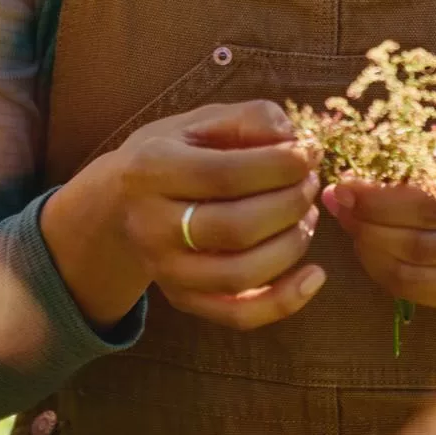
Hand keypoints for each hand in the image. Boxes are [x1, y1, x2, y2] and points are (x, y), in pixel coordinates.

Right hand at [42, 100, 325, 332]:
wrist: (119, 204)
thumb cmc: (174, 154)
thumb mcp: (201, 121)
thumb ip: (251, 119)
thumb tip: (294, 141)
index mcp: (151, 170)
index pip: (226, 175)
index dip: (280, 166)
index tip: (310, 153)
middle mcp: (151, 225)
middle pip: (237, 228)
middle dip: (290, 203)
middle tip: (310, 183)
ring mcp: (164, 269)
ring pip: (241, 274)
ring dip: (292, 244)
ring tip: (306, 215)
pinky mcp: (182, 299)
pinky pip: (238, 315)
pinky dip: (285, 301)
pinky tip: (315, 275)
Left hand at [323, 140, 435, 313]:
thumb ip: (422, 165)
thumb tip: (356, 177)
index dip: (382, 200)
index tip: (345, 186)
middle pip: (423, 245)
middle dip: (369, 226)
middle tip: (341, 205)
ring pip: (417, 277)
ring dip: (372, 253)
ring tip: (354, 226)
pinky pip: (422, 295)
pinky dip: (387, 273)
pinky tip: (374, 249)